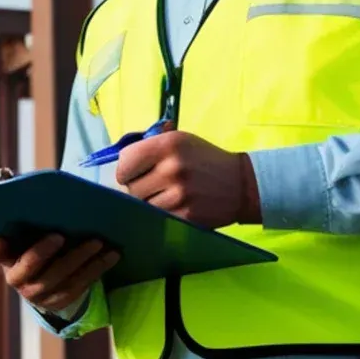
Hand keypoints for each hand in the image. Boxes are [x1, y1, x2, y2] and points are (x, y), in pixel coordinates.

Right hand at [0, 233, 119, 313]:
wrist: (29, 280)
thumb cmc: (21, 252)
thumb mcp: (12, 246)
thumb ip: (8, 241)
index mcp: (12, 273)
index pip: (19, 263)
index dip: (36, 253)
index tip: (57, 236)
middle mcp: (27, 289)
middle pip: (51, 275)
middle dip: (73, 256)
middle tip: (92, 239)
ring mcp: (46, 299)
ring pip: (70, 283)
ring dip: (90, 264)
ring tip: (105, 246)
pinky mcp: (62, 303)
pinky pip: (82, 288)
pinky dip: (97, 271)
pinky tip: (111, 257)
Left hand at [114, 130, 261, 228]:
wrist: (241, 184)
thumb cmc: (205, 160)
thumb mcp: (181, 140)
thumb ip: (150, 146)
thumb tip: (118, 159)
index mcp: (168, 144)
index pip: (125, 161)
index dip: (126, 169)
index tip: (134, 172)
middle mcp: (172, 167)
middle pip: (130, 187)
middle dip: (138, 188)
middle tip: (153, 186)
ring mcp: (179, 194)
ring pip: (142, 205)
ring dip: (149, 203)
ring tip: (166, 197)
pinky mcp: (185, 216)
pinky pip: (157, 218)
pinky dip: (162, 215)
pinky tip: (175, 207)